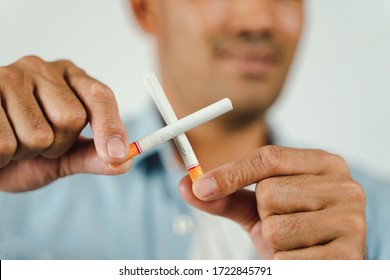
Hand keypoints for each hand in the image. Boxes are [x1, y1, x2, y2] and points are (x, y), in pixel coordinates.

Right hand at [0, 56, 131, 191]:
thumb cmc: (26, 152)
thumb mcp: (64, 156)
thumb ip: (93, 157)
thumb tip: (125, 161)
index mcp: (71, 78)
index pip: (100, 96)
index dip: (110, 127)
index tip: (116, 155)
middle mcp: (42, 69)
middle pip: (72, 118)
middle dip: (58, 146)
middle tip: (39, 144)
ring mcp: (9, 76)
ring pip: (38, 135)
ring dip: (27, 153)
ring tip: (15, 142)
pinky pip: (4, 144)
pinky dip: (2, 157)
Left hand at [179, 145, 365, 258]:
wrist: (321, 264)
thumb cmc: (292, 229)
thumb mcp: (260, 207)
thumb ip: (226, 194)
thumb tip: (188, 185)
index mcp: (323, 164)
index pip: (269, 157)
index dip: (231, 172)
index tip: (200, 186)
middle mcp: (344, 186)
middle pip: (269, 192)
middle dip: (264, 215)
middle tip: (282, 222)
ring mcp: (352, 220)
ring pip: (276, 227)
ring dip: (274, 242)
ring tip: (294, 242)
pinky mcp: (349, 255)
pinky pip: (288, 258)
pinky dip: (284, 262)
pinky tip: (303, 258)